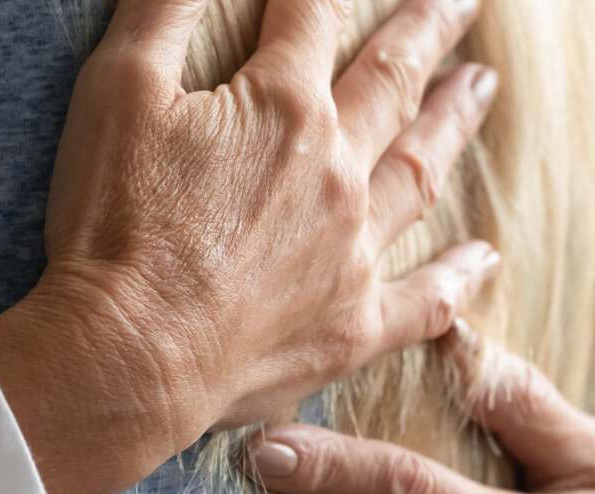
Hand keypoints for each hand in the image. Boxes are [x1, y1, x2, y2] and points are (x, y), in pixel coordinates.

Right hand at [0, 0, 501, 493]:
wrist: (126, 357)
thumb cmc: (111, 223)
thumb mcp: (118, 86)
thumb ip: (168, 6)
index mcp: (283, 106)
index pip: (314, 17)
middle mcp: (337, 170)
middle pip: (393, 81)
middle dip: (429, 30)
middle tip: (464, 2)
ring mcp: (353, 251)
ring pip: (419, 169)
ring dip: (452, 120)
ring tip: (479, 86)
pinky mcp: (352, 325)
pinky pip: (425, 298)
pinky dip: (458, 275)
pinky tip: (484, 256)